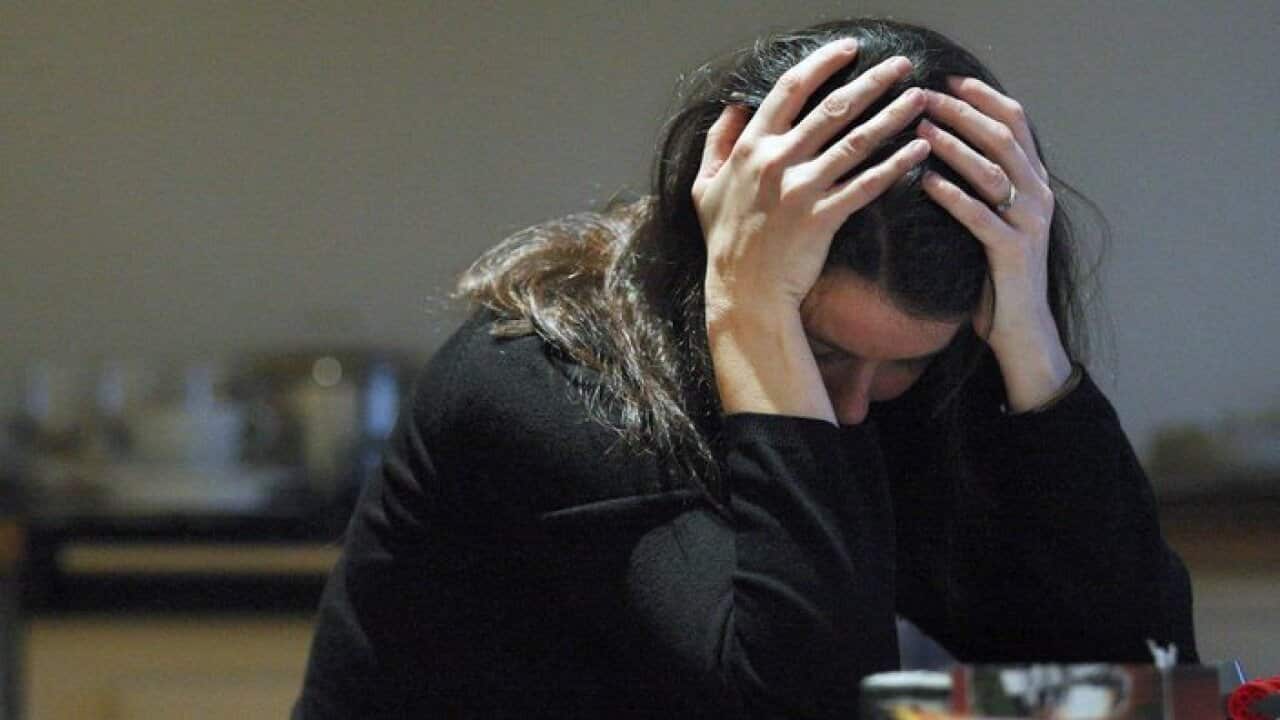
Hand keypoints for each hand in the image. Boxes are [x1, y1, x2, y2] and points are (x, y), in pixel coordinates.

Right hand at [693, 38, 929, 317]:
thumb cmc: (724, 240)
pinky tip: (919, 151)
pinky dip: (895, 166)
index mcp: (750, 147)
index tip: (849, 49)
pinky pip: (867, 185)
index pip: (790, 90)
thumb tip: (732, 107)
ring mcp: (801, 189)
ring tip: (920, 98)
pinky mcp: (823, 218)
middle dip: (872, 81)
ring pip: (856, 141)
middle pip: (833, 108)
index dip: (822, 63)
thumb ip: (717, 143)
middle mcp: (777, 161)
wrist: (743, 292)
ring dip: (892, 115)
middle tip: (901, 64)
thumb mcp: (703, 187)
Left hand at [916, 78, 1072, 411]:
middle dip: (963, 113)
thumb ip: (980, 189)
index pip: (1015, 124)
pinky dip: (953, 195)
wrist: (1021, 330)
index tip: (950, 80)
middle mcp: (1037, 196)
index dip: (984, 98)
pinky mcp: (1013, 252)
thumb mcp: (992, 222)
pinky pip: (980, 215)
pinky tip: (926, 181)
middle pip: (1002, 138)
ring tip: (920, 129)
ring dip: (954, 146)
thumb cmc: (997, 277)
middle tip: (925, 97)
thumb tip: (940, 153)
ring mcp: (1029, 223)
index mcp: (1034, 183)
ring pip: (992, 171)